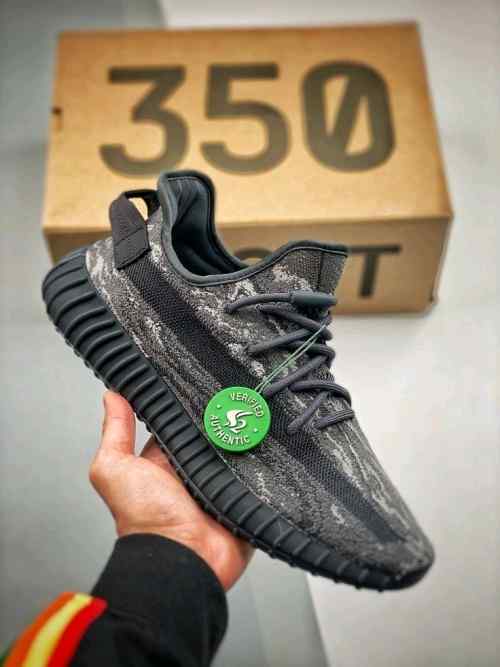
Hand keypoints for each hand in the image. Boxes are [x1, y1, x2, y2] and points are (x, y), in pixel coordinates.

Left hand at [90, 391, 252, 590]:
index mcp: (164, 462)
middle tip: (231, 388)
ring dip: (244, 433)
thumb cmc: (144, 520)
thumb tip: (111, 396)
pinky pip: (258, 470)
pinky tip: (268, 435)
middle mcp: (193, 470)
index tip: (194, 376)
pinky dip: (262, 457)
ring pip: (237, 446)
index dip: (184, 403)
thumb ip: (115, 433)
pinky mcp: (244, 495)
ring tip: (254, 407)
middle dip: (220, 414)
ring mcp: (220, 482)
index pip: (177, 422)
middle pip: (211, 432)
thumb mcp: (115, 469)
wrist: (182, 558)